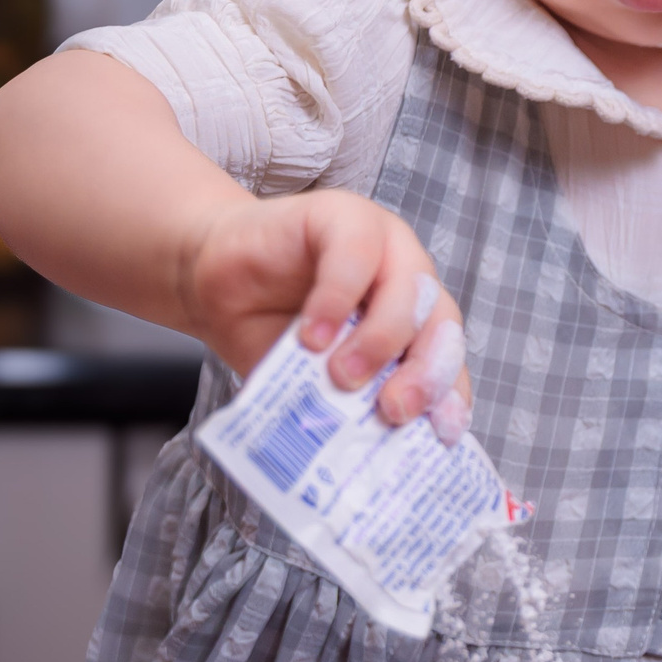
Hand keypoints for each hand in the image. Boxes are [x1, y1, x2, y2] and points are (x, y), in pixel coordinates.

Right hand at [180, 190, 474, 438]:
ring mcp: (382, 242)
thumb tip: (368, 446)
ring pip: (410, 288)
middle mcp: (408, 277)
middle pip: (441, 323)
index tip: (441, 432)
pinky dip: (337, 299)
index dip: (449, 393)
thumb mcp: (312, 380)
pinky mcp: (342, 216)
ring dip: (380, 339)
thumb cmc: (269, 331)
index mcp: (415, 318)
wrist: (211, 282)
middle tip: (394, 408)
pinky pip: (355, 256)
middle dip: (425, 372)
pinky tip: (313, 336)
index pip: (447, 357)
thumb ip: (346, 400)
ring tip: (342, 374)